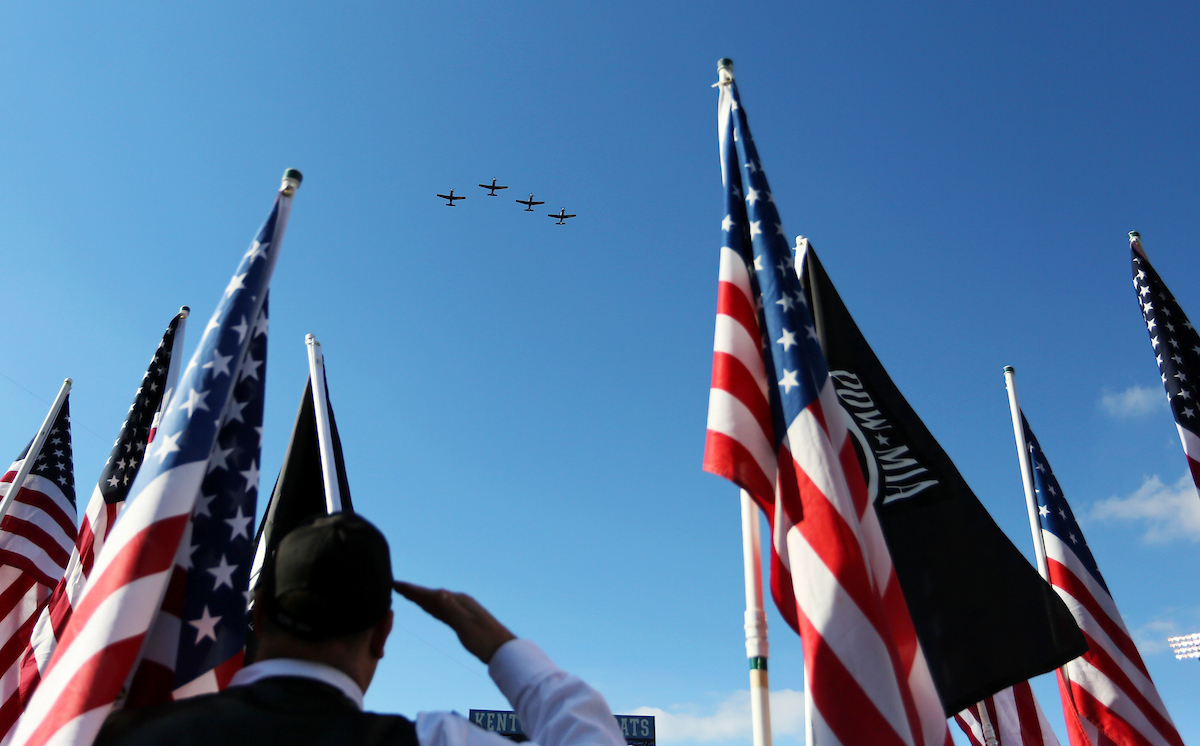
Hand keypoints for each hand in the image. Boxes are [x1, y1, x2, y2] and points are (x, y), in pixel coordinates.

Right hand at [393, 581, 515, 663]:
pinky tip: (428, 609)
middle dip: (414, 592)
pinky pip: (442, 612)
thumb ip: (451, 609)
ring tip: (407, 595)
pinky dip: (432, 608)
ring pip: (436, 603)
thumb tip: (438, 592)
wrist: (503, 650)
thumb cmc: (485, 639)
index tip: (396, 584)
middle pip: (431, 596)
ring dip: (421, 599)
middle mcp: (459, 602)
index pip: (431, 594)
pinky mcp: (463, 621)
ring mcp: (461, 611)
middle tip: (395, 586)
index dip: (413, 590)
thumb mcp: (466, 624)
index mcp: (458, 601)